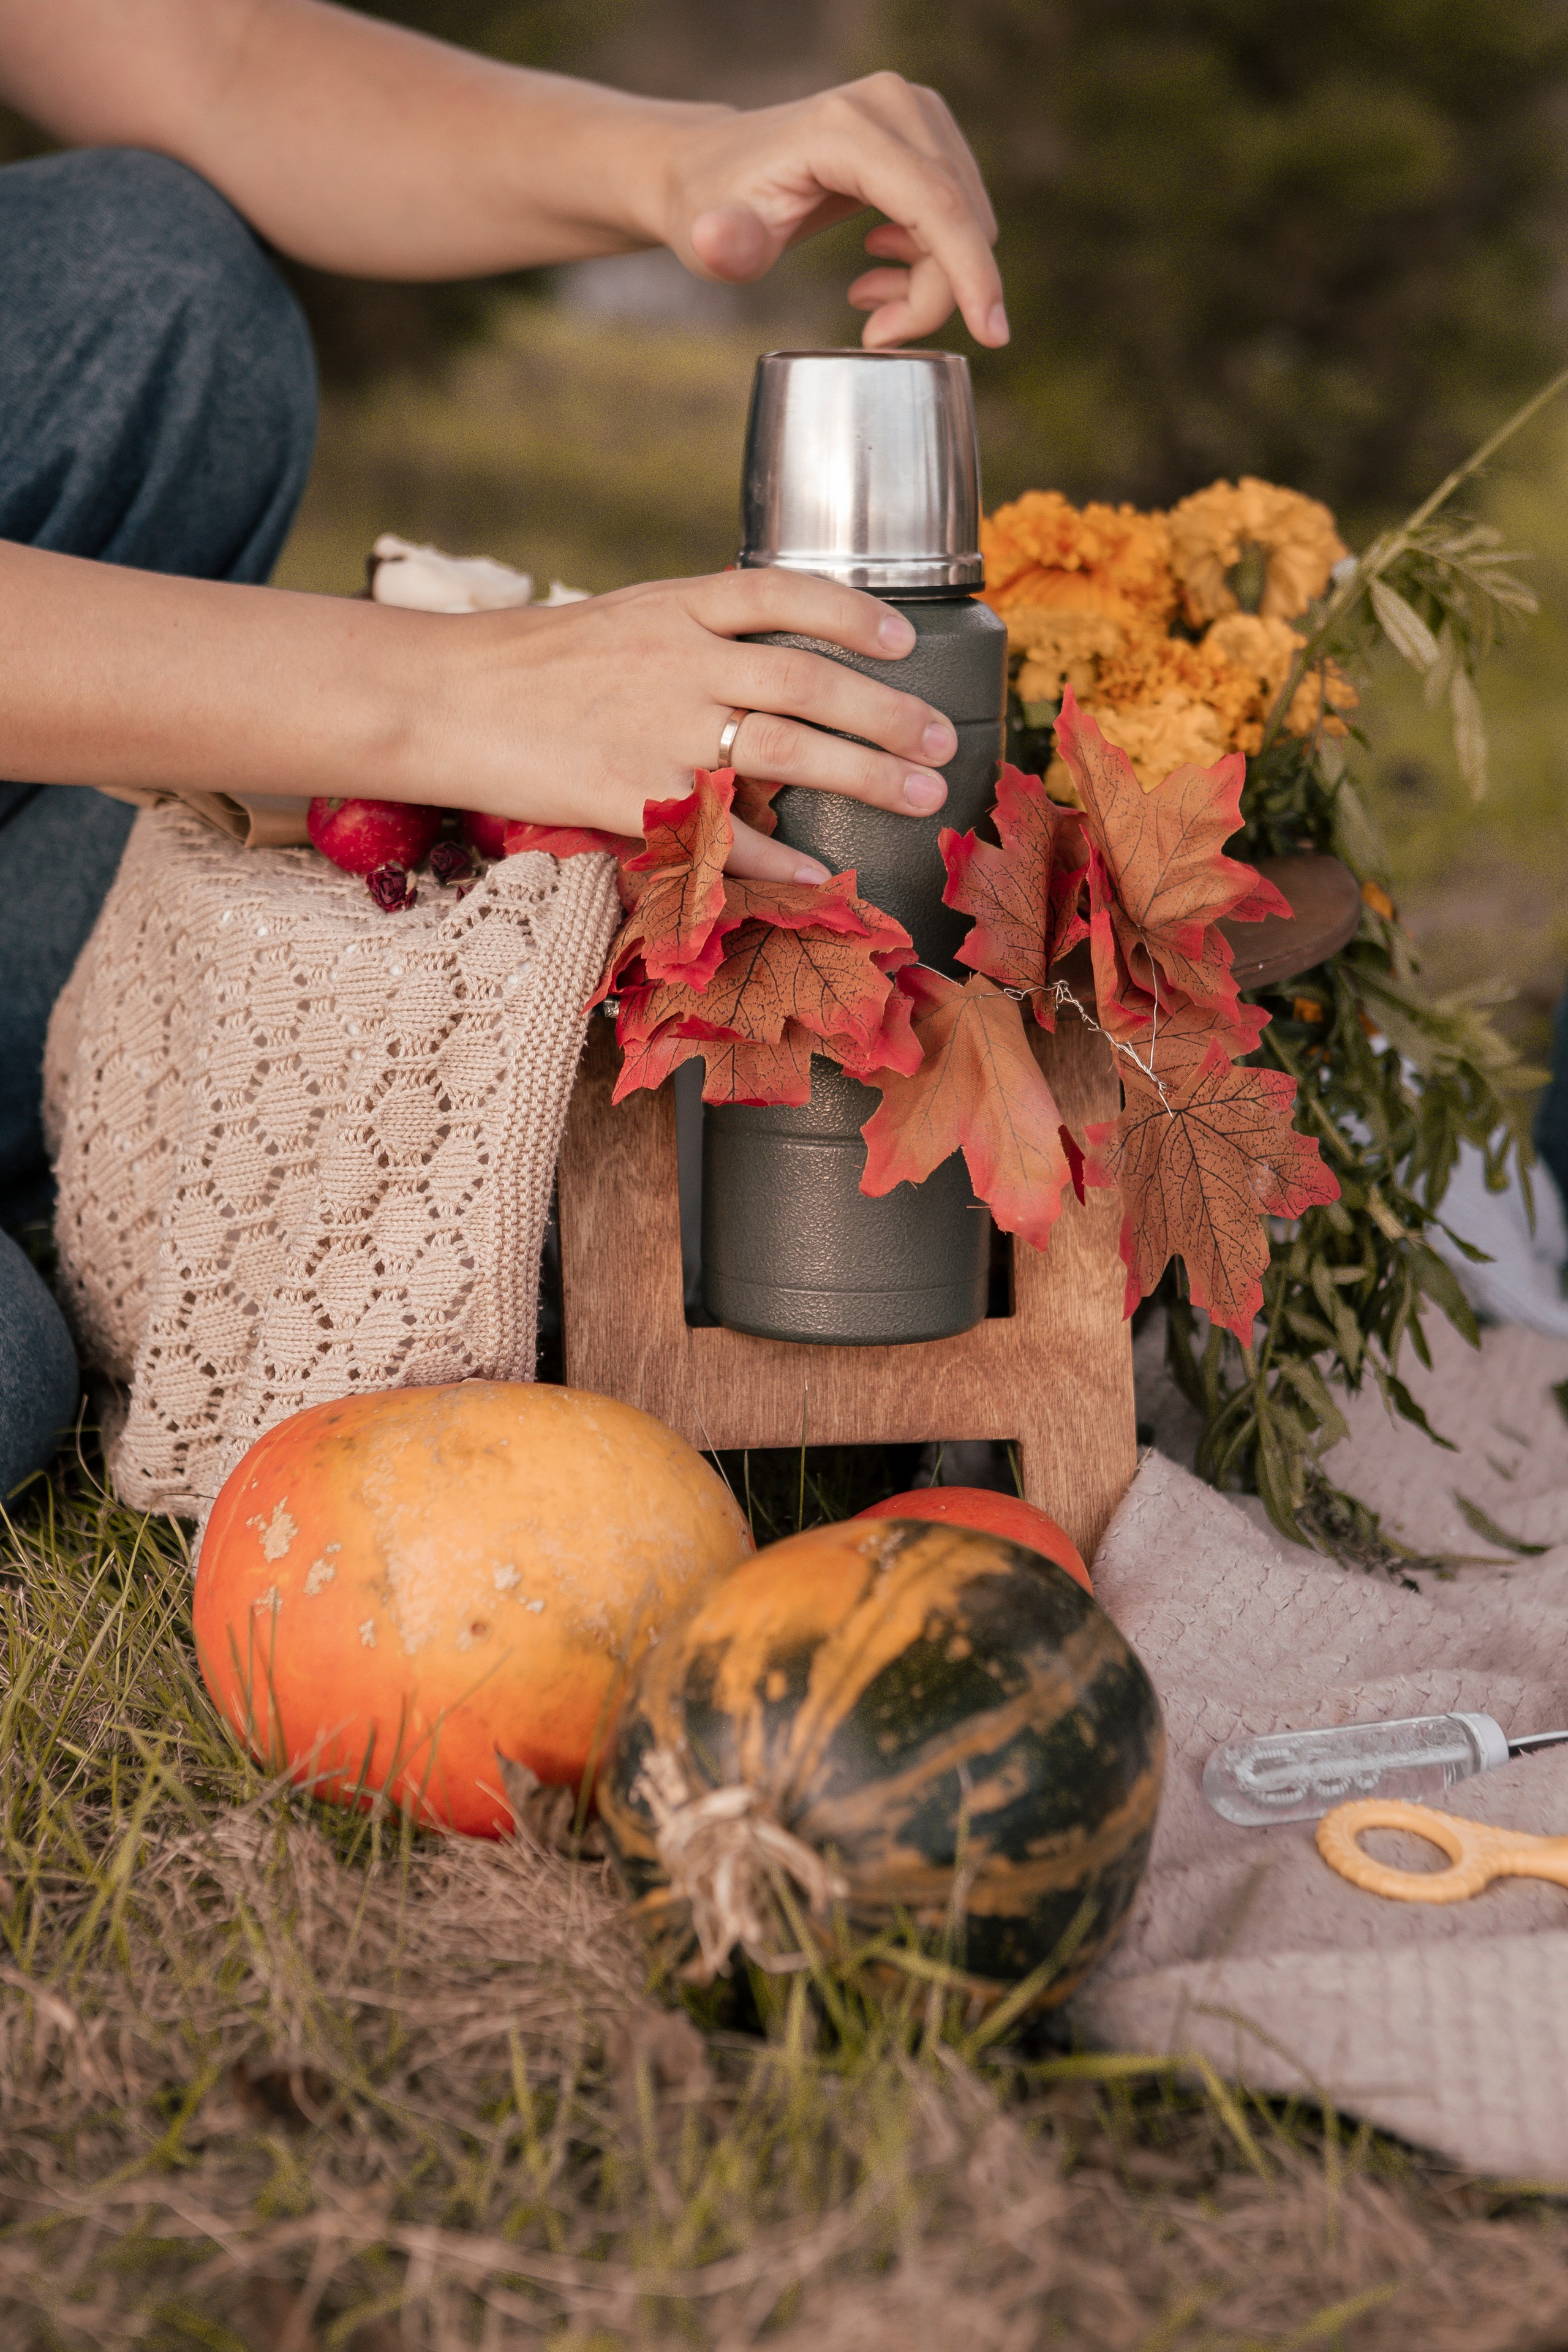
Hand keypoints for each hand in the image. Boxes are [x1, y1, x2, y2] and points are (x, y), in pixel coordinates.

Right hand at [421, 569, 957, 882]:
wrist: (445, 697)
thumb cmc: (533, 663)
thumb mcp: (621, 618)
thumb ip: (695, 633)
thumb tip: (774, 660)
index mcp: (675, 607)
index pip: (785, 594)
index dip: (857, 612)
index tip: (908, 640)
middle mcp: (679, 661)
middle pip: (809, 681)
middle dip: (888, 713)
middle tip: (942, 741)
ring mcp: (660, 728)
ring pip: (788, 749)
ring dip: (865, 774)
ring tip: (919, 795)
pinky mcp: (635, 793)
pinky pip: (725, 829)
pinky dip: (780, 855)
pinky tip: (825, 873)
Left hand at [657, 74, 1004, 350]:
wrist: (710, 166)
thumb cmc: (712, 205)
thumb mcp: (710, 236)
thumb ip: (725, 245)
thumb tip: (720, 243)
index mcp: (848, 130)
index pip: (936, 207)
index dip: (971, 275)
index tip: (993, 335)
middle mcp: (893, 105)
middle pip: (956, 219)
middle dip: (932, 294)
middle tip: (875, 331)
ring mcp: (914, 111)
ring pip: (964, 219)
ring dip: (929, 278)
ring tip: (867, 298)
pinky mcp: (923, 128)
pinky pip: (956, 209)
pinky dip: (929, 255)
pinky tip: (878, 264)